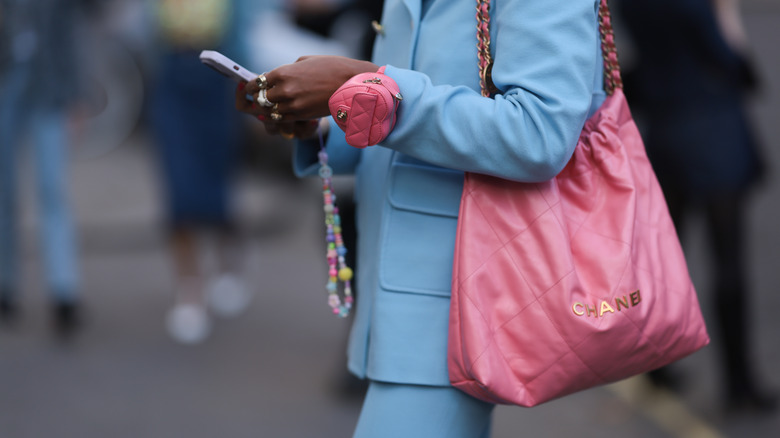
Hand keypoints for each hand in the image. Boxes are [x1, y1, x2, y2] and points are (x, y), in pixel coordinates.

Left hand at [237, 55, 378, 121]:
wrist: (351, 83)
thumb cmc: (331, 67)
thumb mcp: (305, 61)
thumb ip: (288, 70)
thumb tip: (277, 78)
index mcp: (283, 72)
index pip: (257, 83)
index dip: (251, 86)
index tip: (249, 88)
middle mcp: (284, 89)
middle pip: (261, 99)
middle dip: (260, 98)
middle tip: (260, 98)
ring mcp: (293, 104)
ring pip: (270, 112)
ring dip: (269, 109)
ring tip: (271, 106)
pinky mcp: (302, 115)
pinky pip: (282, 119)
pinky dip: (279, 117)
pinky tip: (281, 113)